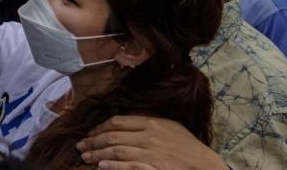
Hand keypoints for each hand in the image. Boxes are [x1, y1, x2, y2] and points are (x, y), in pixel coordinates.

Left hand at [77, 116, 225, 169]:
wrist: (206, 166)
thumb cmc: (187, 147)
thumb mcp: (168, 127)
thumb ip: (147, 122)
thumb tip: (122, 123)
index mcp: (152, 123)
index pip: (118, 121)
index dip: (100, 127)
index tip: (89, 133)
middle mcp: (149, 136)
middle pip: (113, 136)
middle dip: (93, 141)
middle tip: (80, 146)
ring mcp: (152, 153)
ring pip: (118, 150)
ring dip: (98, 153)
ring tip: (86, 156)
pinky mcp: (155, 168)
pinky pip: (130, 166)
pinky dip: (114, 166)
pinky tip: (102, 166)